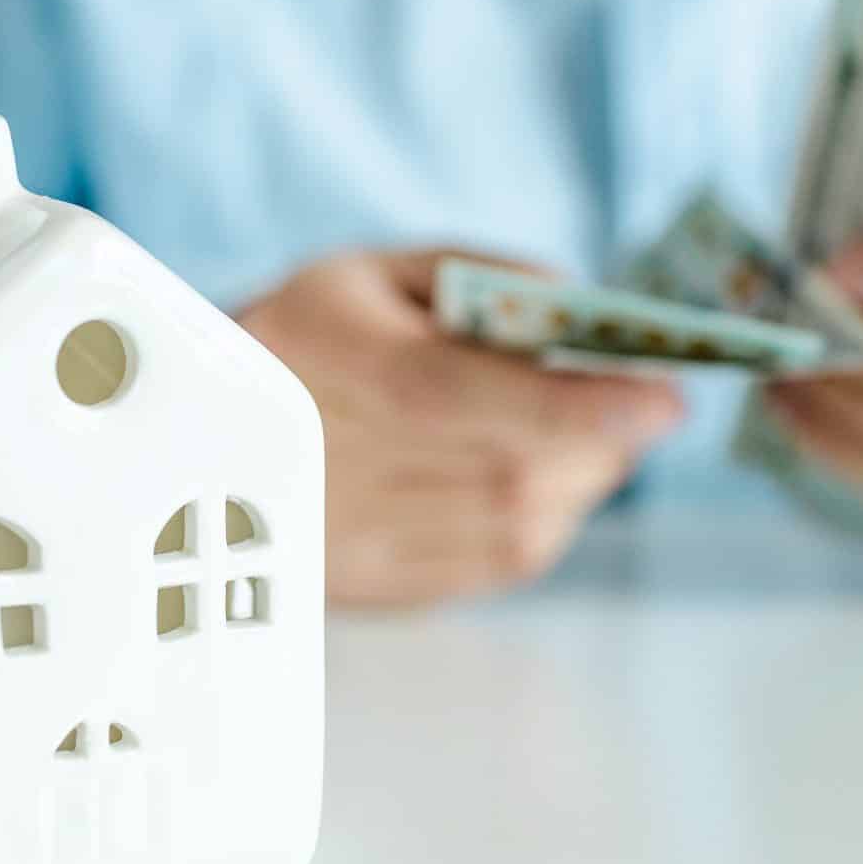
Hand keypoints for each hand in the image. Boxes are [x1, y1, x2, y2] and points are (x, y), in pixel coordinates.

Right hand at [238, 249, 684, 605]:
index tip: (666, 398)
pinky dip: (544, 521)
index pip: (461, 395)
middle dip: (599, 441)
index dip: (571, 403)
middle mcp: (332, 464)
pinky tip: (534, 479)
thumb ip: (473, 271)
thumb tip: (577, 307)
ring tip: (586, 434)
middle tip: (641, 403)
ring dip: (578, 481)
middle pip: (508, 472)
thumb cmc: (303, 335)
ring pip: (516, 531)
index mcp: (330, 367)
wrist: (197, 437)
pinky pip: (495, 568)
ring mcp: (350, 543)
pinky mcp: (374, 592)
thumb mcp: (365, 271)